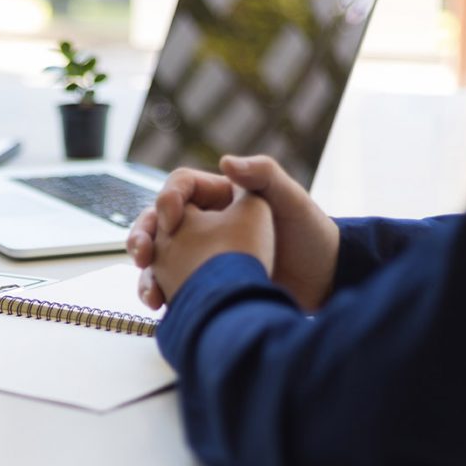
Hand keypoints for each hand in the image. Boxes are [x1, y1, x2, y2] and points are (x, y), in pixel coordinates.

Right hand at [128, 156, 338, 310]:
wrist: (324, 282)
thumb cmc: (311, 236)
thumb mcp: (291, 199)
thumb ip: (263, 174)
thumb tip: (225, 161)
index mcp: (220, 196)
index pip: (180, 187)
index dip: (168, 198)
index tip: (171, 220)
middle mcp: (204, 223)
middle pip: (157, 222)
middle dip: (142, 236)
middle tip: (143, 254)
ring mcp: (199, 254)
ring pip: (157, 256)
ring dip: (145, 272)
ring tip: (150, 292)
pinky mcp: (200, 282)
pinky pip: (170, 283)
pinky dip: (159, 292)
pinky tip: (160, 304)